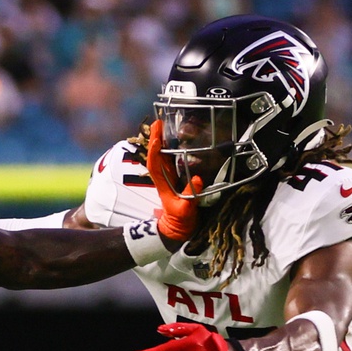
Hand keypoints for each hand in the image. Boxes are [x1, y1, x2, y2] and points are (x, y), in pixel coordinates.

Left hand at [146, 118, 203, 244]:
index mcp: (163, 184)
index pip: (154, 165)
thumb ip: (192, 196)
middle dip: (155, 138)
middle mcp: (163, 177)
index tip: (155, 139)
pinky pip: (170, 159)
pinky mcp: (175, 177)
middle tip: (158, 122)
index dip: (154, 152)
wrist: (178, 228)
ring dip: (161, 140)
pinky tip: (175, 137)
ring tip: (164, 124)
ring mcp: (169, 176)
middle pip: (156, 155)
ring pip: (162, 155)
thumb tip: (198, 179)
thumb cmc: (180, 220)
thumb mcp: (187, 210)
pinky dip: (170, 147)